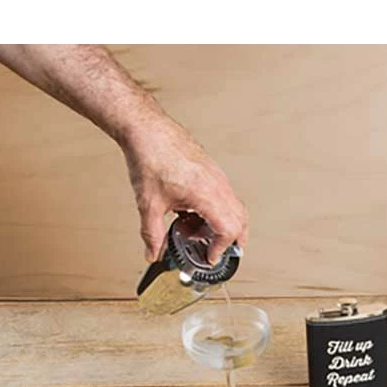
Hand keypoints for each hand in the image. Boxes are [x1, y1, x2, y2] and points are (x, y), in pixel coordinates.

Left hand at [121, 118, 247, 263]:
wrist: (146, 129)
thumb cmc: (150, 156)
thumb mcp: (148, 204)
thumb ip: (152, 234)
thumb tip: (153, 252)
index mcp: (206, 194)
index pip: (228, 230)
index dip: (220, 248)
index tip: (209, 257)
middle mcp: (217, 184)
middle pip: (240, 221)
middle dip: (230, 240)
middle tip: (213, 250)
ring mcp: (218, 177)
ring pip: (234, 209)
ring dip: (219, 224)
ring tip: (194, 227)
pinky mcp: (213, 171)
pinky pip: (225, 197)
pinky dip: (215, 211)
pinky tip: (192, 211)